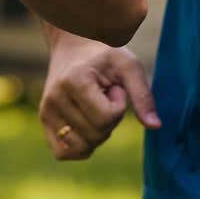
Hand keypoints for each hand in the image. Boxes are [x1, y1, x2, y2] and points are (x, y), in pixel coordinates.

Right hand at [39, 43, 159, 160]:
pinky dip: (81, 147)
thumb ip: (143, 95)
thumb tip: (156, 126)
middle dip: (109, 120)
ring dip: (97, 134)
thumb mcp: (129, 67)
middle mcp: (54, 98)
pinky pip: (63, 153)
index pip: (107, 117)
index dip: (119, 106)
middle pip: (96, 134)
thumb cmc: (106, 55)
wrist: (74, 45)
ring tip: (93, 107)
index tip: (113, 88)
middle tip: (103, 96)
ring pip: (82, 148)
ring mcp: (46, 112)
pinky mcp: (44, 122)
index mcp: (74, 81)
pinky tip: (86, 126)